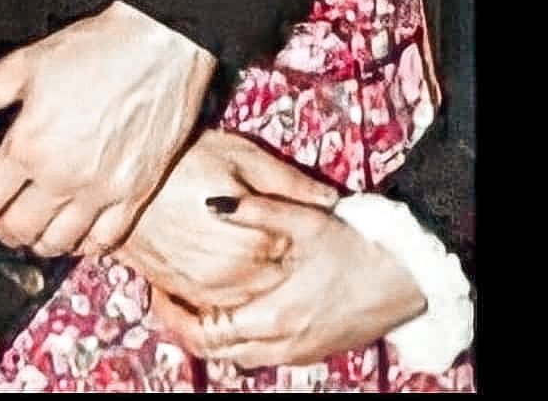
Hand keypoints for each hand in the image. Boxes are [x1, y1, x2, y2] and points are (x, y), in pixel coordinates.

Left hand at [0, 2, 215, 256]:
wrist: (159, 44)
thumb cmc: (91, 49)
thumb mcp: (23, 64)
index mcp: (28, 147)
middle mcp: (62, 178)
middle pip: (17, 231)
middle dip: (1, 227)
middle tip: (1, 213)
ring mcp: (102, 192)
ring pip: (57, 244)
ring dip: (38, 240)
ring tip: (34, 224)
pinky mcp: (136, 195)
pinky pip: (103, 243)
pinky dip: (83, 244)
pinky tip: (76, 229)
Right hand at [116, 131, 337, 309]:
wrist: (121, 185)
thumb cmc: (183, 161)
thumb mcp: (240, 157)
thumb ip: (288, 182)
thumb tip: (331, 198)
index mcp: (259, 241)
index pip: (301, 248)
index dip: (301, 229)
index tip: (298, 213)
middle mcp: (240, 275)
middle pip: (281, 278)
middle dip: (285, 257)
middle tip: (275, 229)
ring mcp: (213, 289)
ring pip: (255, 297)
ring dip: (261, 277)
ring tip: (251, 245)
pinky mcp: (190, 294)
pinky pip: (224, 304)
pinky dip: (234, 290)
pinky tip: (230, 263)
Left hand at [150, 196, 426, 368]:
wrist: (404, 277)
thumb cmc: (353, 246)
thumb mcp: (303, 220)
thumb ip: (255, 211)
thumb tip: (210, 204)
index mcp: (274, 315)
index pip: (208, 333)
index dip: (176, 316)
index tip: (158, 291)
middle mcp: (282, 343)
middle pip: (218, 351)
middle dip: (187, 329)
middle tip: (167, 299)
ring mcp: (299, 352)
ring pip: (240, 358)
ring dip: (214, 337)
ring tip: (195, 304)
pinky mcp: (312, 350)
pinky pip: (263, 356)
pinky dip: (240, 340)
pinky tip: (234, 310)